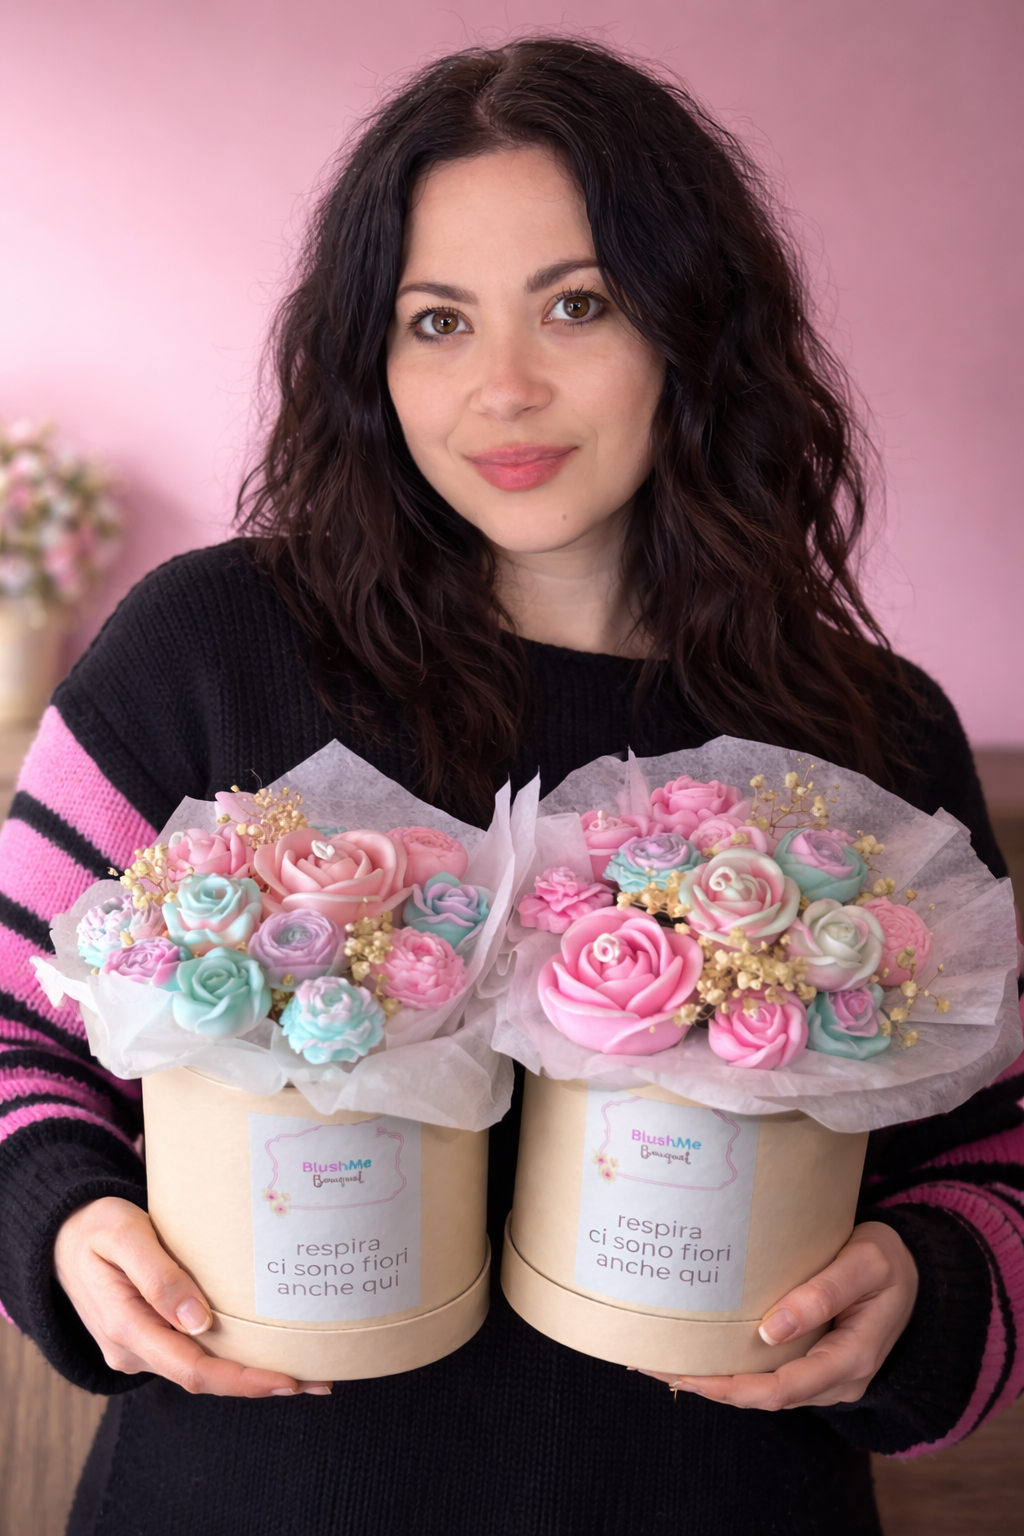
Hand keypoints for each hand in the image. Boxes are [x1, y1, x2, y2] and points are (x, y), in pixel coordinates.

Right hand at [54, 1197, 330, 1397]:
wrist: (62, 1236)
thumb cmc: (97, 1226)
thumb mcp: (124, 1234)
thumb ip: (158, 1276)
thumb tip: (199, 1322)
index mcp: (124, 1326)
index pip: (191, 1368)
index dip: (242, 1379)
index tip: (287, 1379)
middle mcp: (132, 1349)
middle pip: (202, 1378)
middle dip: (260, 1383)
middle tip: (319, 1379)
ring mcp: (139, 1349)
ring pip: (200, 1371)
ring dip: (250, 1373)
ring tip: (307, 1369)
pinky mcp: (150, 1338)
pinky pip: (193, 1356)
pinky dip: (231, 1358)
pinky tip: (265, 1351)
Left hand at [637, 1221, 917, 1408]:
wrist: (914, 1274)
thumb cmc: (887, 1262)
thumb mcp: (865, 1265)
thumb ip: (823, 1294)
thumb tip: (770, 1330)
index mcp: (852, 1359)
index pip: (785, 1388)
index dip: (736, 1387)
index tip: (693, 1375)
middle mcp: (837, 1379)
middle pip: (766, 1397)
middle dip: (712, 1388)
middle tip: (658, 1367)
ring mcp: (825, 1376)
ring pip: (764, 1391)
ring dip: (717, 1382)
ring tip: (665, 1362)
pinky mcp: (813, 1362)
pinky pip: (770, 1376)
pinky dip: (733, 1370)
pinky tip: (700, 1355)